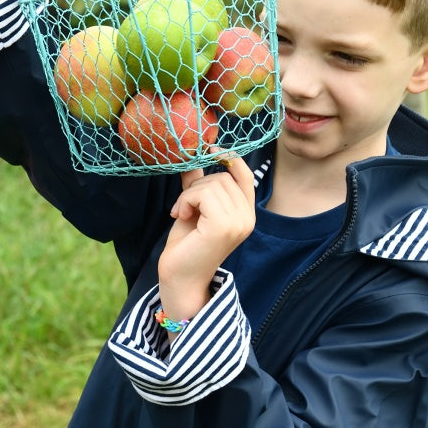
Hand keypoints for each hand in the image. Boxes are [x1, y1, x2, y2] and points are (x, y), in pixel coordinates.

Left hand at [157, 156, 256, 326]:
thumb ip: (197, 185)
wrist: (179, 278)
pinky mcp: (223, 226)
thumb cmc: (186, 246)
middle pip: (223, 177)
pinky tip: (180, 215)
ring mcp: (238, 223)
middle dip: (197, 185)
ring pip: (212, 183)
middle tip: (183, 206)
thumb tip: (193, 159)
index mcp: (245, 215)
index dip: (230, 159)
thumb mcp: (193, 208)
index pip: (245, 177)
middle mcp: (247, 219)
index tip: (210, 149)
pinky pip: (203, 193)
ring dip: (189, 194)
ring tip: (182, 213)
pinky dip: (186, 200)